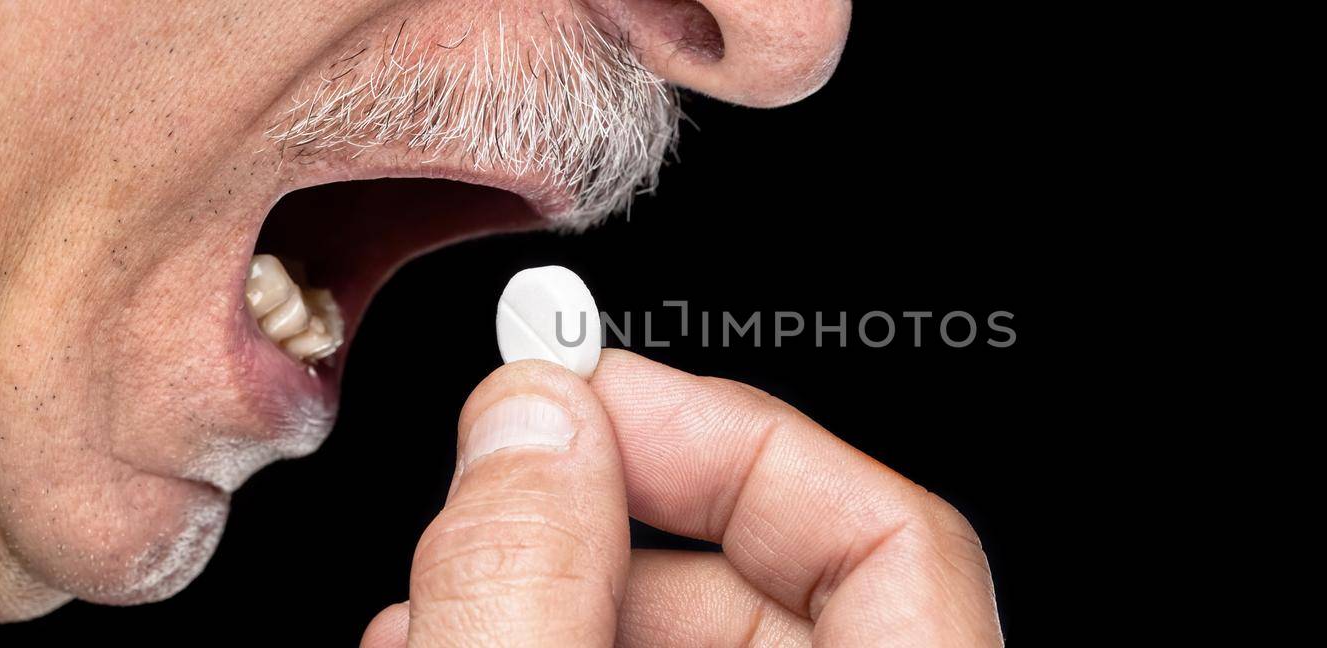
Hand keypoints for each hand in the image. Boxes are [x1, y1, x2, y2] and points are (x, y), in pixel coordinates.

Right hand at [359, 350, 1001, 646]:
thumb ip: (529, 594)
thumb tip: (532, 428)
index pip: (892, 542)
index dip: (740, 440)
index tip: (598, 393)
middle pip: (773, 589)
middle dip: (611, 517)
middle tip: (496, 480)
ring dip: (553, 591)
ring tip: (434, 593)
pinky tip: (451, 645)